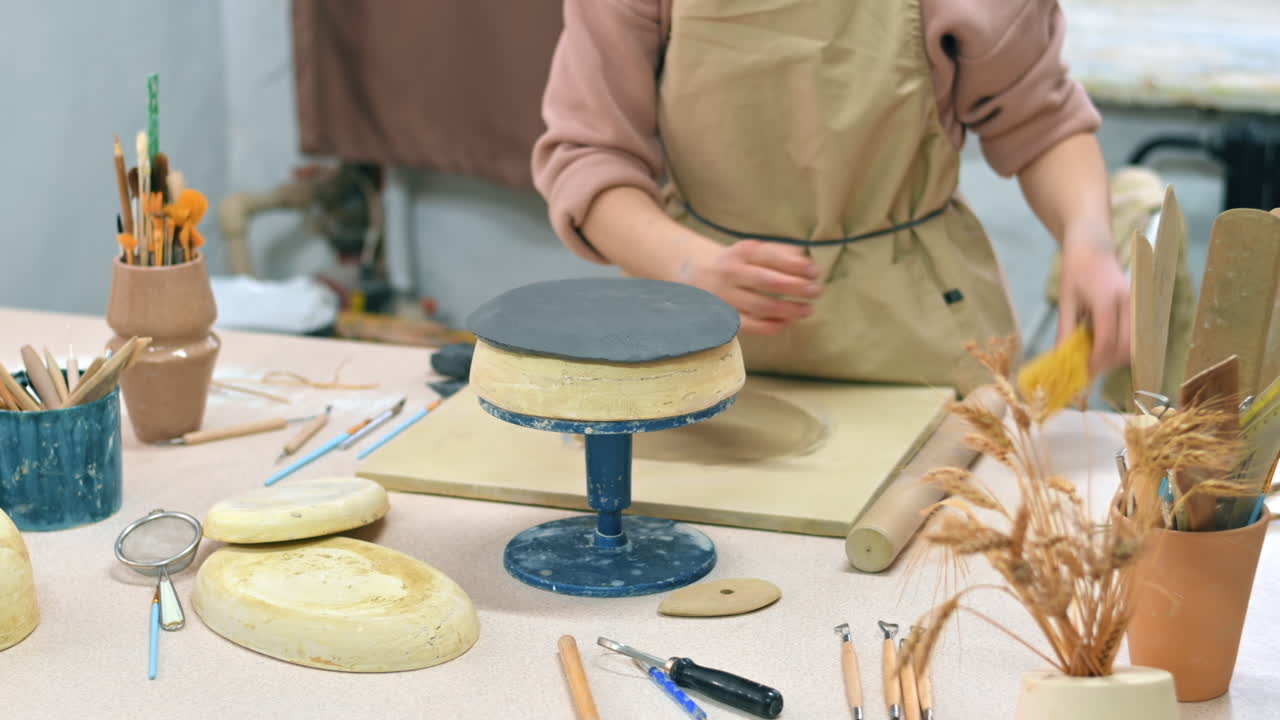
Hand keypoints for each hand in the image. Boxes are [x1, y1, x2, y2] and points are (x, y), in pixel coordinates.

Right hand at [687, 239, 823, 334]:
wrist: (694, 273)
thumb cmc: (735, 262)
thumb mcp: (752, 249)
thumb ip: (779, 252)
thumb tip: (805, 261)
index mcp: (742, 252)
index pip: (771, 257)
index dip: (796, 265)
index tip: (815, 272)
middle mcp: (731, 273)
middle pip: (768, 282)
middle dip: (797, 288)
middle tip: (817, 292)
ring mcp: (726, 296)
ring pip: (762, 306)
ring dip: (789, 309)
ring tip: (808, 309)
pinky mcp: (724, 316)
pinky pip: (750, 325)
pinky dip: (771, 326)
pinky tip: (787, 322)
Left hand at [1057, 235, 1129, 374]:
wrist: (1094, 247)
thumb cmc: (1076, 272)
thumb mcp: (1065, 301)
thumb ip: (1066, 330)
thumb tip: (1062, 359)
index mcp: (1107, 299)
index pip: (1107, 340)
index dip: (1096, 360)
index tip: (1084, 371)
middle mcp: (1129, 302)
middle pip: (1127, 346)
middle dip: (1109, 362)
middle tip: (1091, 368)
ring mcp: (1140, 304)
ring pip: (1137, 343)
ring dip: (1119, 357)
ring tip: (1098, 357)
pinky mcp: (1143, 306)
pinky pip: (1139, 335)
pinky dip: (1126, 346)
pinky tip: (1108, 345)